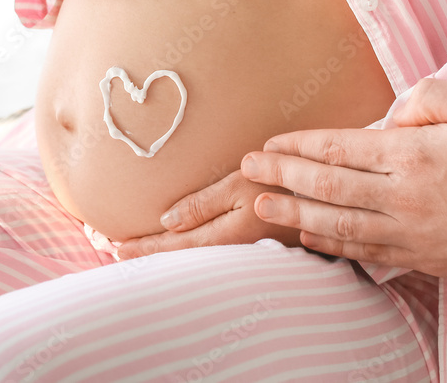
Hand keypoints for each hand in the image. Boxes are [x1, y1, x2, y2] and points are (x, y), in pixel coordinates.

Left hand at [115, 170, 300, 259]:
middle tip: (117, 256)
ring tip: (141, 257)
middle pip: (182, 260)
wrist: (329, 200)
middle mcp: (232, 255)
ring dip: (168, 259)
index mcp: (225, 239)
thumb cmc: (284, 184)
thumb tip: (166, 222)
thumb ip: (203, 205)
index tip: (117, 248)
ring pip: (197, 262)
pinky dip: (190, 256)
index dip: (145, 248)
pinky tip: (182, 251)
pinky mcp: (256, 255)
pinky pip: (213, 259)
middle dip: (151, 258)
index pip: (174, 247)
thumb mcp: (240, 186)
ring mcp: (245, 258)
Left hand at [241, 78, 446, 278]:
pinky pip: (367, 253)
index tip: (268, 144)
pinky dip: (332, 245)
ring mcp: (412, 234)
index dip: (297, 146)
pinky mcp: (426, 259)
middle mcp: (404, 198)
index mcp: (413, 155)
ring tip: (260, 208)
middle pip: (326, 188)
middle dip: (280, 177)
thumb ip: (428, 98)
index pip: (338, 149)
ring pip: (338, 226)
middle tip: (247, 171)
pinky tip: (313, 240)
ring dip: (294, 215)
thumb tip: (391, 111)